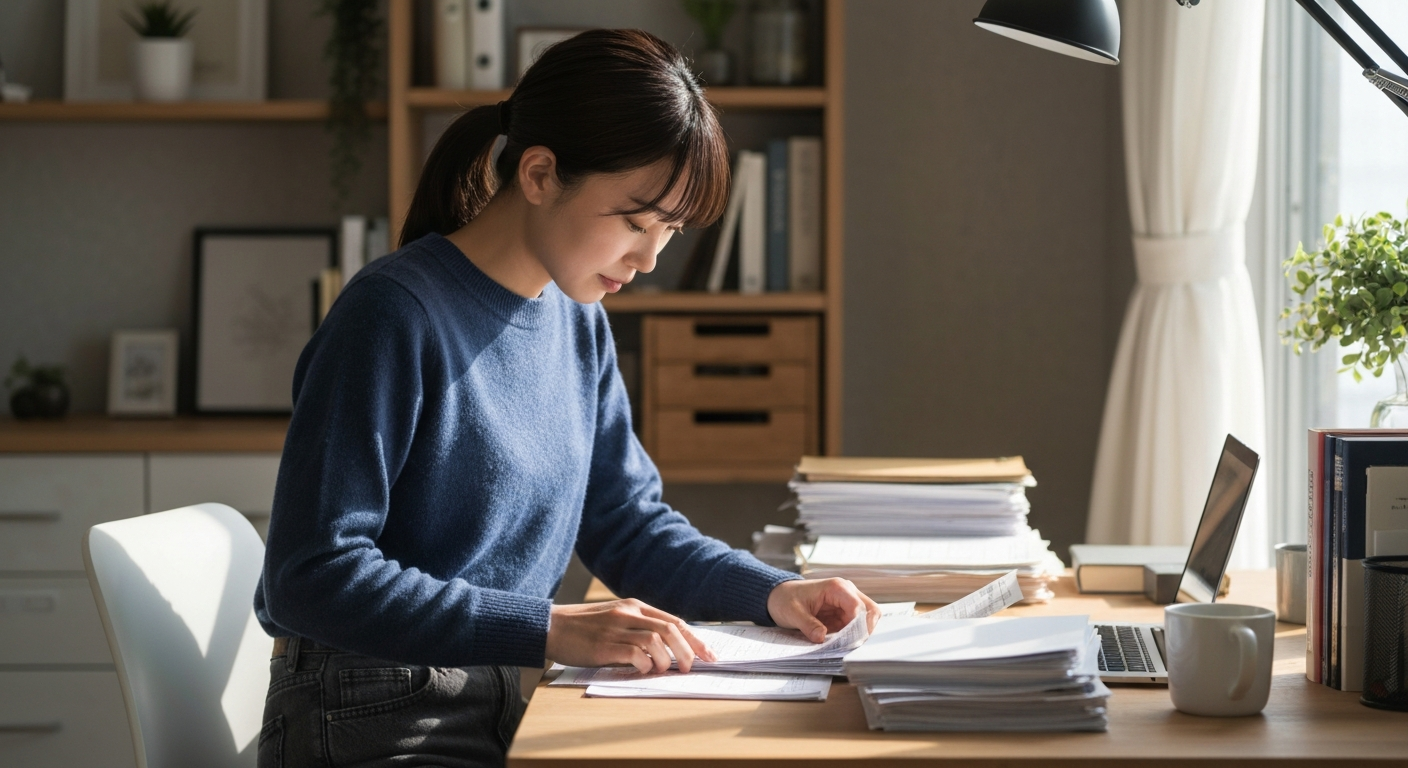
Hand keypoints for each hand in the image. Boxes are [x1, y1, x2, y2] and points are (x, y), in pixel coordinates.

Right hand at [545, 598, 716, 673]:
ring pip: (656, 641)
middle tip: (689, 669)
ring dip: (665, 661)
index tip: (709, 655)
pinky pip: (635, 654)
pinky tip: (642, 670)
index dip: (695, 639)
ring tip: (662, 671)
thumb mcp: (615, 618)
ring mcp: (617, 628)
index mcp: (635, 606)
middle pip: (670, 630)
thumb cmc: (585, 627)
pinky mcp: (604, 645)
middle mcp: (629, 614)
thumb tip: (670, 648)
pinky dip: (645, 665)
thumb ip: (639, 627)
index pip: (674, 621)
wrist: (551, 626)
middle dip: (687, 652)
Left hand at [767, 578, 880, 642]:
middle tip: (854, 646)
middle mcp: (846, 593)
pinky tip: (842, 645)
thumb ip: (808, 625)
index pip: (858, 606)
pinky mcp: (843, 615)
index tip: (850, 641)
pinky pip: (855, 627)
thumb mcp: (793, 613)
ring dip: (859, 634)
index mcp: (836, 588)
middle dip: (865, 629)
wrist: (779, 596)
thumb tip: (821, 638)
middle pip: (870, 611)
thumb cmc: (786, 599)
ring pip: (866, 620)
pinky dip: (852, 636)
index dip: (858, 625)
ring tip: (846, 647)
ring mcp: (846, 604)